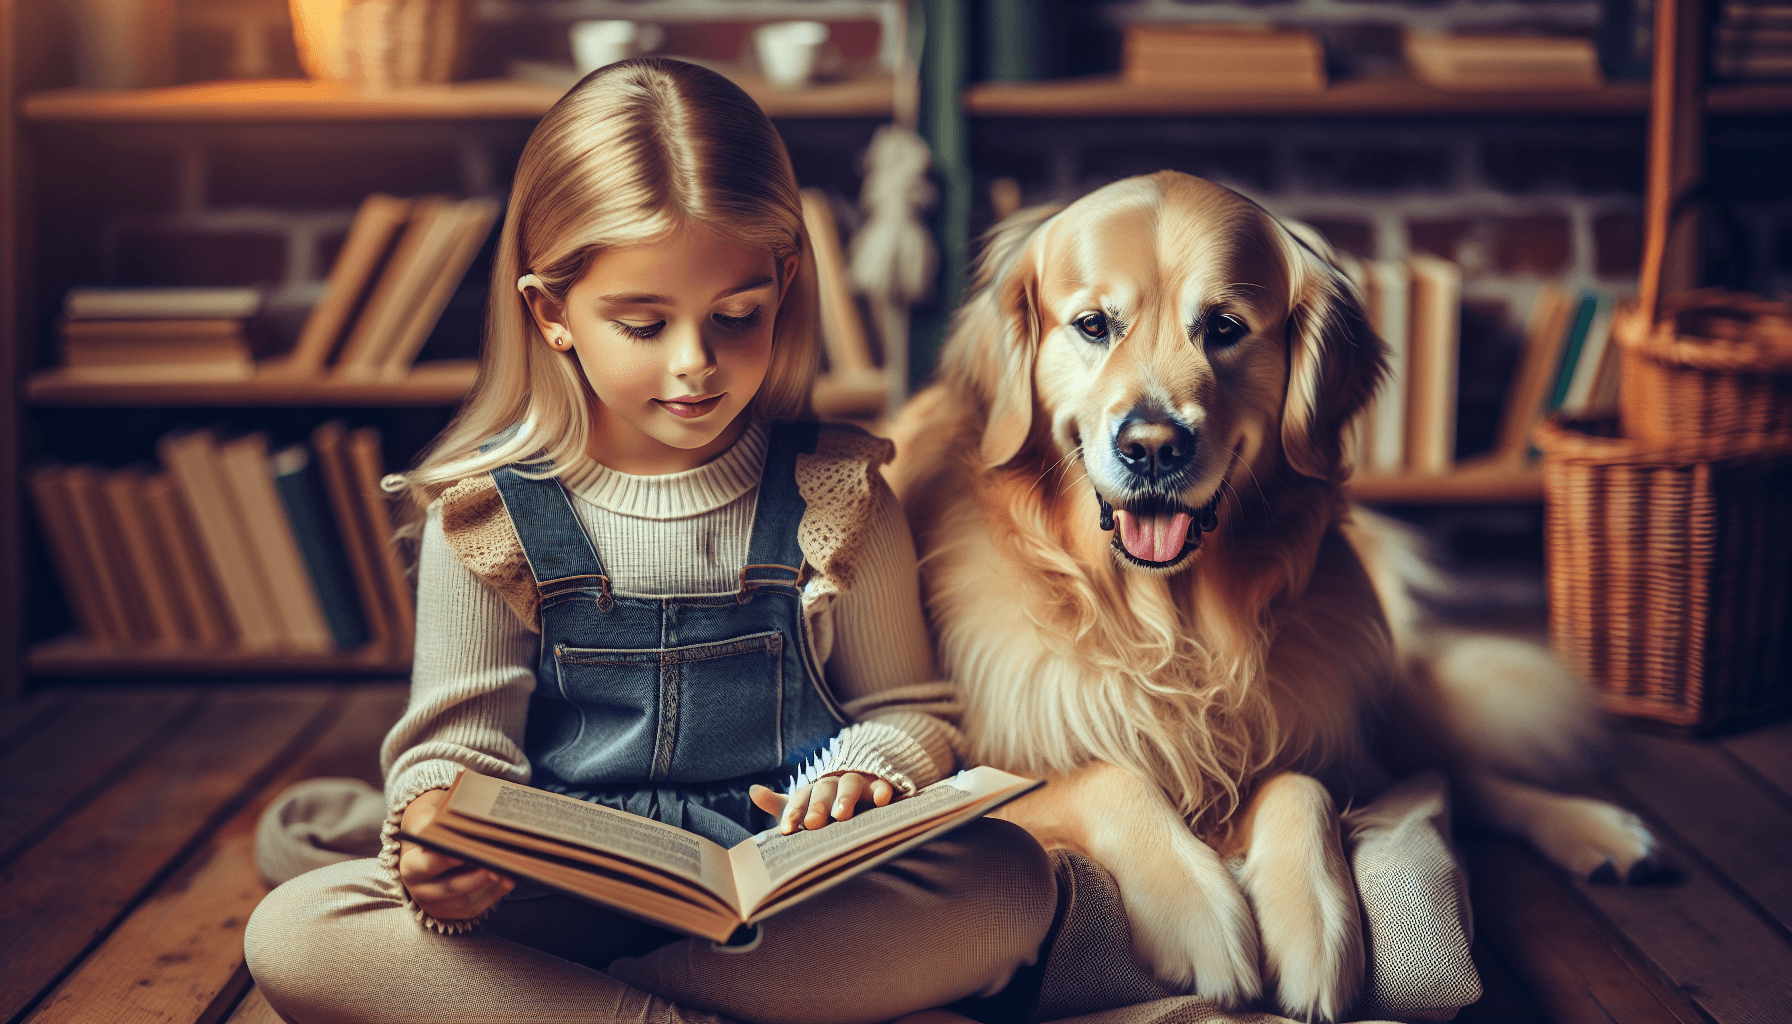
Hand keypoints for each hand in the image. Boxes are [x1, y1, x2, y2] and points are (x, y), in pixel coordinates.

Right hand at [398, 788, 514, 919]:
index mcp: (410, 867)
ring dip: (489, 888)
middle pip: (450, 888)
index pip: (429, 865)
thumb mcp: (427, 822)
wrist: (426, 852)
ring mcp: (437, 905)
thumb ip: (437, 821)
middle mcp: (420, 890)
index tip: (467, 851)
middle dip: (474, 878)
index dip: (448, 859)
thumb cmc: (431, 833)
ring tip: (508, 873)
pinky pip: (476, 907)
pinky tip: (509, 881)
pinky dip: (494, 894)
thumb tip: (462, 816)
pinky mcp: (453, 912)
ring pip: (465, 901)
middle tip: (494, 865)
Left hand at [750, 772, 896, 833]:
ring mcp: (859, 783)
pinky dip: (882, 790)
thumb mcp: (805, 807)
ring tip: (841, 814)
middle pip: (824, 790)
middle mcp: (835, 784)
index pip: (801, 800)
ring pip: (850, 784)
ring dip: (845, 797)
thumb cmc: (828, 808)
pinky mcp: (880, 787)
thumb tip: (753, 790)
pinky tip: (882, 800)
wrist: (863, 790)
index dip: (793, 814)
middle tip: (813, 824)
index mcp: (814, 791)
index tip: (786, 831)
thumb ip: (781, 804)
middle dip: (818, 807)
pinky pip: (882, 786)